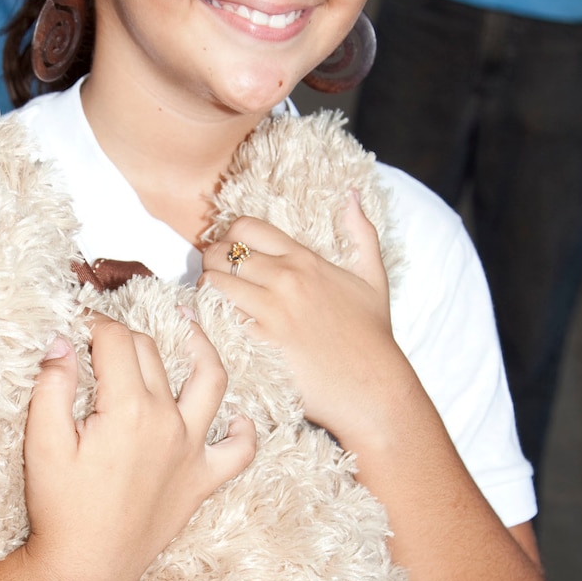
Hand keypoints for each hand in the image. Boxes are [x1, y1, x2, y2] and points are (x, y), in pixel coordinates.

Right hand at [22, 313, 255, 580]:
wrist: (86, 569)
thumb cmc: (61, 510)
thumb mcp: (41, 444)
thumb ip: (52, 386)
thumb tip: (62, 342)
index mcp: (129, 408)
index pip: (115, 340)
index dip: (92, 323)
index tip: (75, 322)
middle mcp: (169, 421)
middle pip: (153, 353)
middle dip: (126, 335)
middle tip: (103, 337)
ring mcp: (191, 450)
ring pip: (211, 381)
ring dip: (202, 348)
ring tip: (190, 328)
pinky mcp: (201, 480)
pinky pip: (239, 451)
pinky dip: (243, 431)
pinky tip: (236, 417)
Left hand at [200, 195, 408, 447]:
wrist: (373, 385)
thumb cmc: (372, 335)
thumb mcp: (373, 277)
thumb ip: (361, 232)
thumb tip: (352, 195)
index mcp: (305, 260)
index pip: (246, 228)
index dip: (229, 235)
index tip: (229, 250)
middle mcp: (285, 279)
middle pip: (223, 253)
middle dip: (211, 262)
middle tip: (213, 276)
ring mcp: (271, 311)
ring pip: (216, 284)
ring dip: (207, 290)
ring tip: (213, 300)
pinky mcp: (261, 342)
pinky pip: (220, 319)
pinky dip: (211, 318)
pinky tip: (216, 324)